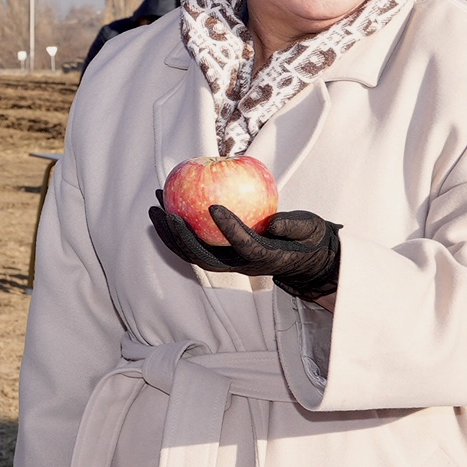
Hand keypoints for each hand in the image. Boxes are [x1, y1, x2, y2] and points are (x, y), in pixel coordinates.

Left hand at [150, 201, 343, 302]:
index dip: (228, 228)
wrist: (303, 258)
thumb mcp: (310, 230)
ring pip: (193, 251)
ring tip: (156, 204)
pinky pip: (195, 242)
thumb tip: (274, 222)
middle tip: (165, 210)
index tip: (214, 206)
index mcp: (265, 257)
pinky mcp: (222, 254)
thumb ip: (294, 226)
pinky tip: (168, 203)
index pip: (244, 245)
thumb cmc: (308, 240)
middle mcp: (240, 264)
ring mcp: (228, 261)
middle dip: (181, 235)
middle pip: (203, 255)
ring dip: (171, 231)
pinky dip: (180, 227)